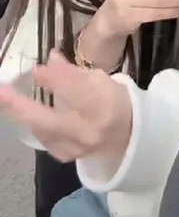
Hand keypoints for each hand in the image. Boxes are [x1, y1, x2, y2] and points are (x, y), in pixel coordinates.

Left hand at [0, 52, 131, 163]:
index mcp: (103, 104)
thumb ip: (72, 72)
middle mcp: (89, 131)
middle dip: (19, 106)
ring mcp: (77, 148)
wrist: (129, 134)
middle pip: (47, 120)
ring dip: (26, 114)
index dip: (52, 78)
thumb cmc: (113, 100)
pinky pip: (46, 140)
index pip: (73, 90)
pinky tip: (33, 117)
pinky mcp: (68, 157)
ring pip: (42, 131)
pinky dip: (38, 126)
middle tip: (1, 92)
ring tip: (10, 99)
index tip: (36, 68)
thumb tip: (48, 59)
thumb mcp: (98, 79)